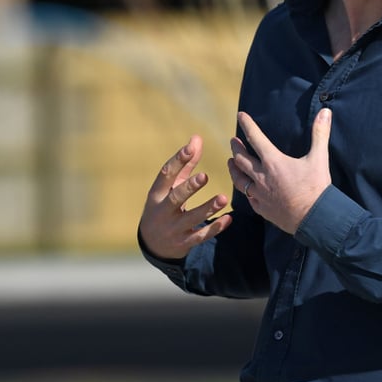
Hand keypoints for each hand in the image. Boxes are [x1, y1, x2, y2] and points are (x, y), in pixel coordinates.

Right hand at [138, 135, 232, 259]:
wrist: (153, 244)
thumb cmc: (164, 206)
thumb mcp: (170, 187)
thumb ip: (185, 164)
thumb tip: (196, 137)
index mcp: (157, 194)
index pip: (165, 175)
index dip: (177, 161)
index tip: (190, 148)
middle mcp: (162, 211)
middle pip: (175, 198)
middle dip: (189, 188)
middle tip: (204, 176)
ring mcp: (173, 229)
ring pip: (191, 218)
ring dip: (208, 208)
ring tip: (223, 198)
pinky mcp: (184, 243)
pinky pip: (201, 235)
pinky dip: (215, 228)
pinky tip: (229, 218)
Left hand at [228, 109, 332, 234]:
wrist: (314, 218)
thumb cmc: (316, 187)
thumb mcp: (319, 158)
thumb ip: (320, 133)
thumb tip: (325, 112)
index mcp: (273, 162)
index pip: (256, 138)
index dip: (247, 125)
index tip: (240, 115)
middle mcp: (262, 176)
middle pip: (241, 159)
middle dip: (236, 148)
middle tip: (233, 141)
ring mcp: (260, 194)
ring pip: (239, 179)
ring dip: (234, 168)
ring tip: (231, 162)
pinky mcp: (262, 208)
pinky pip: (248, 198)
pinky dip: (245, 190)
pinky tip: (246, 189)